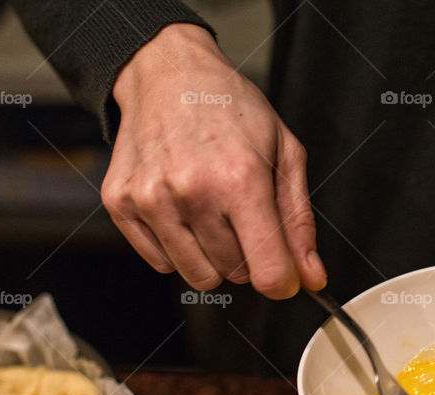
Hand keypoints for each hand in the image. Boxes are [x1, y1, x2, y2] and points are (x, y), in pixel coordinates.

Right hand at [102, 24, 325, 297]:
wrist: (168, 72)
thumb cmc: (230, 108)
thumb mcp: (284, 153)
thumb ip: (299, 222)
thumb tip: (312, 279)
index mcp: (241, 179)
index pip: (268, 272)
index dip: (283, 282)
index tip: (285, 274)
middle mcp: (192, 191)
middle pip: (236, 275)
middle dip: (248, 255)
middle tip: (242, 213)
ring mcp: (152, 199)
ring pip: (198, 276)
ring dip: (213, 256)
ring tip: (212, 211)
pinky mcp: (122, 203)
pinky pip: (161, 263)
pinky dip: (177, 247)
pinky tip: (182, 209)